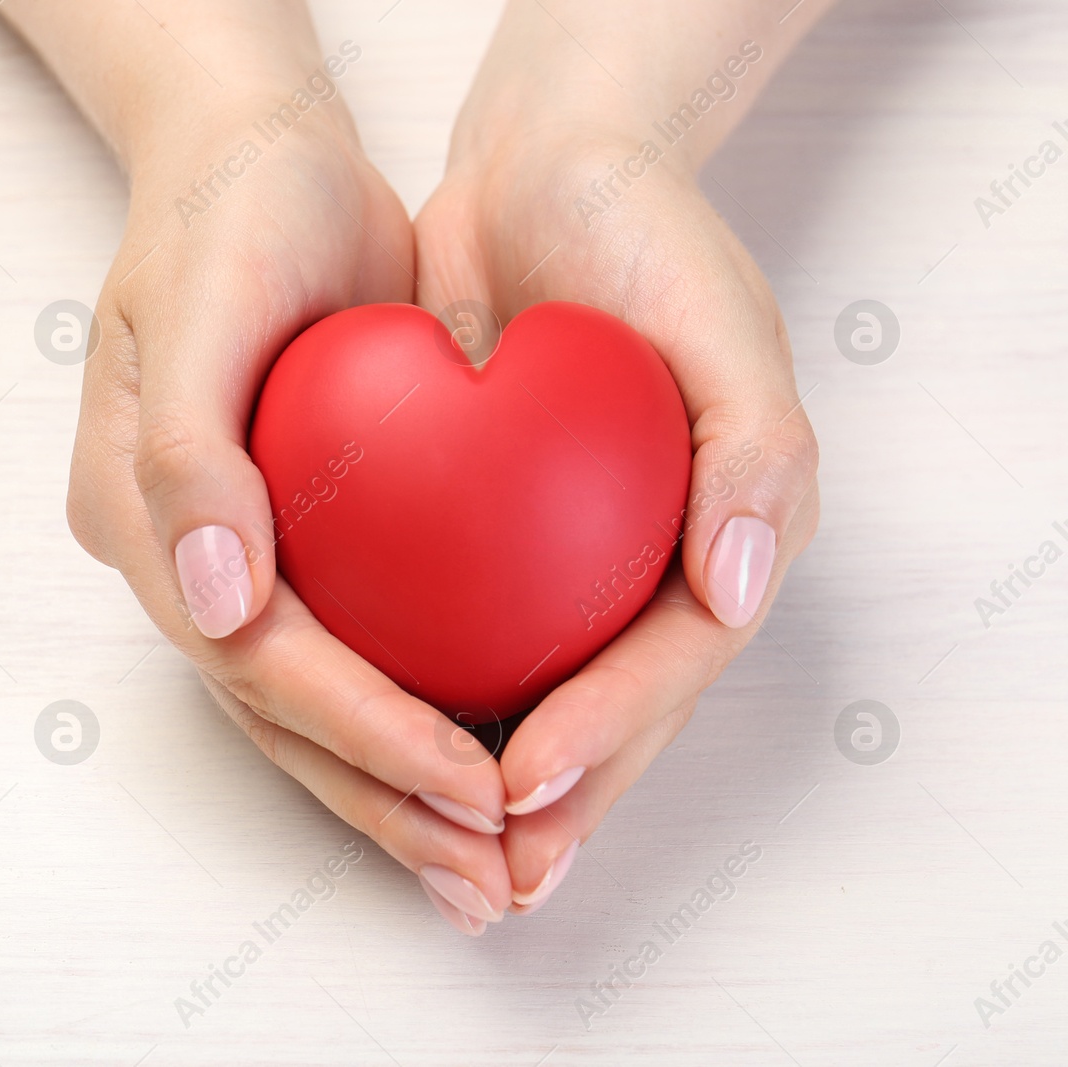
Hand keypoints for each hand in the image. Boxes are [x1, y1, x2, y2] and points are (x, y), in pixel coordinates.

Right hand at [28, 19, 514, 929]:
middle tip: (488, 876)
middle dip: (384, 804)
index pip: (251, 659)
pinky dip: (415, 721)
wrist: (260, 158)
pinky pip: (353, 653)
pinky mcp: (298, 544)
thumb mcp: (202, 302)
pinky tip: (485, 763)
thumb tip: (215, 605)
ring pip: (312, 711)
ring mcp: (236, 558)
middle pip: (279, 716)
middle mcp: (182, 558)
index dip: (358, 730)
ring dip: (399, 795)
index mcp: (137, 516)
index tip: (468, 778)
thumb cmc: (230, 211)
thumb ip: (189, 456)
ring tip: (491, 863)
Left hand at [413, 1, 823, 914]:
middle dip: (549, 806)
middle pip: (603, 715)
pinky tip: (365, 738)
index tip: (525, 785)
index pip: (666, 667)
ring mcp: (561, 561)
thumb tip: (736, 589)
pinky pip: (451, 632)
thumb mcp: (722, 321)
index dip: (605, 738)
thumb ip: (753, 452)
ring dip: (479, 783)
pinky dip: (415, 691)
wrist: (544, 176)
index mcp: (717, 539)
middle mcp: (641, 568)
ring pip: (523, 696)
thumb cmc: (645, 236)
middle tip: (486, 880)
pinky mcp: (481, 538)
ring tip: (432, 855)